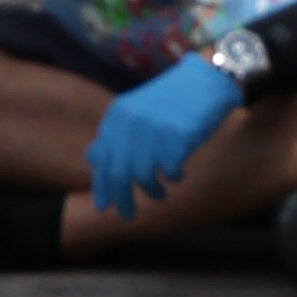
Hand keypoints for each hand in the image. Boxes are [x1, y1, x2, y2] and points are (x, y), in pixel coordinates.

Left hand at [84, 55, 248, 217]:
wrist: (205, 81)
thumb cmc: (172, 100)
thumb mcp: (135, 110)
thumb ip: (114, 134)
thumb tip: (91, 159)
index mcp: (117, 117)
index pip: (101, 159)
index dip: (101, 186)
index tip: (104, 205)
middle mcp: (131, 124)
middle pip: (118, 173)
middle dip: (121, 198)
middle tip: (127, 215)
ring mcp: (153, 131)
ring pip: (143, 177)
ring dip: (151, 191)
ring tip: (159, 193)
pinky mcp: (176, 139)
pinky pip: (169, 172)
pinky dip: (172, 178)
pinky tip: (177, 175)